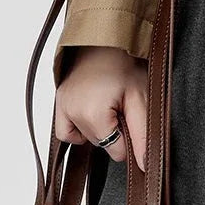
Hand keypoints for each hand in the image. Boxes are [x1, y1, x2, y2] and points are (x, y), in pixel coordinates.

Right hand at [55, 46, 147, 170]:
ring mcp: (62, 107)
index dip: (129, 137)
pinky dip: (78, 129)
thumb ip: (142, 135)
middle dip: (114, 130)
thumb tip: (145, 166)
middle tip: (122, 106)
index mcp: (93, 114)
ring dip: (98, 128)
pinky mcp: (58, 102)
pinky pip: (65, 131)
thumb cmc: (125, 64)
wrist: (106, 38)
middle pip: (100, 144)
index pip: (116, 151)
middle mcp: (72, 113)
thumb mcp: (141, 100)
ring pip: (85, 138)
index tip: (131, 116)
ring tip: (108, 105)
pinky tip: (90, 117)